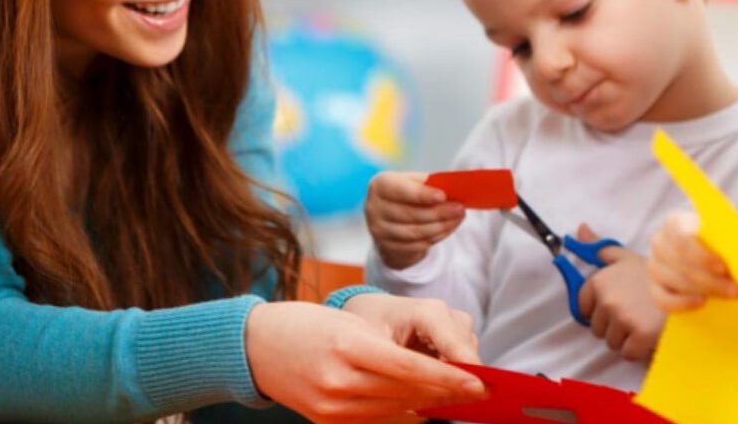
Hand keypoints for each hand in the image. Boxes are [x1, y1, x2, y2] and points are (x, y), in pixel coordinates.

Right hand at [246, 302, 486, 423]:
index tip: (478, 381)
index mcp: (348, 346)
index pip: (410, 368)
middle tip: (479, 391)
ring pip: (396, 410)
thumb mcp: (349, 323)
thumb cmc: (308, 325)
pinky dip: (401, 412)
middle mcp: (339, 381)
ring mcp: (332, 407)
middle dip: (447, 393)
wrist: (257, 347)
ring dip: (428, 404)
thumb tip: (435, 371)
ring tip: (456, 397)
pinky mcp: (327, 422)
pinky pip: (376, 420)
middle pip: (407, 392)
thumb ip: (389, 348)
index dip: (449, 377)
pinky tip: (420, 405)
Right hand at [365, 172, 465, 269]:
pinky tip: (447, 228)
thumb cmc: (407, 195)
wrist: (391, 219)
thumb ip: (429, 185)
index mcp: (380, 185)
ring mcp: (379, 230)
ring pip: (415, 232)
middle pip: (410, 214)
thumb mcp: (414, 183)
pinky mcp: (387, 248)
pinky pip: (417, 245)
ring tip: (458, 218)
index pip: (400, 190)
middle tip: (459, 208)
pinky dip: (436, 237)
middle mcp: (373, 208)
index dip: (422, 194)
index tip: (443, 196)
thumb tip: (454, 190)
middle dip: (438, 212)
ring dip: (441, 226)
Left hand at [575, 224, 665, 360]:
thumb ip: (599, 248)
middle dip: (614, 325)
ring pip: (612, 342)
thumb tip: (579, 230)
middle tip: (637, 312)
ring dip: (627, 338)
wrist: (693, 290)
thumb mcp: (627, 258)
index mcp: (600, 281)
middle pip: (597, 328)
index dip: (600, 309)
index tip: (618, 305)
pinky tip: (652, 333)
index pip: (583, 308)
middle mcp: (607, 299)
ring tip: (646, 321)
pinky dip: (640, 350)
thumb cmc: (657, 276)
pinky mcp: (639, 336)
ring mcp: (623, 318)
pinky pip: (628, 354)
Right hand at [647, 211, 737, 311]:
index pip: (682, 237)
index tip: (723, 268)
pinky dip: (682, 303)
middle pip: (680, 262)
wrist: (714, 263)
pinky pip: (662, 299)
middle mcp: (659, 242)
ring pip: (674, 280)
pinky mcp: (654, 288)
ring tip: (727, 296)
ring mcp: (654, 266)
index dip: (702, 255)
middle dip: (710, 279)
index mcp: (675, 223)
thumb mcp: (728, 237)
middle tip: (736, 290)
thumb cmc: (722, 245)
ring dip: (702, 290)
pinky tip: (701, 303)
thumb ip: (731, 240)